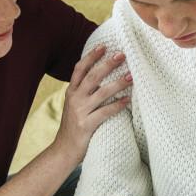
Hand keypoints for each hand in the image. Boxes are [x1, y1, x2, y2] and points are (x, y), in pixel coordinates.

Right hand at [54, 45, 131, 162]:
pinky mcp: (86, 125)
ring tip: (131, 76)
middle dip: (107, 64)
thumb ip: (84, 90)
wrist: (64, 150)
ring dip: (118, 83)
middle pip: (92, 77)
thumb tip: (103, 74)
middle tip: (122, 54)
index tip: (104, 46)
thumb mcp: (74, 104)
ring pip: (101, 93)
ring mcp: (80, 112)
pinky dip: (117, 105)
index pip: (79, 69)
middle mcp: (75, 99)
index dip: (91, 56)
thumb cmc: (74, 125)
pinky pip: (105, 112)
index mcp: (71, 91)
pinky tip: (127, 100)